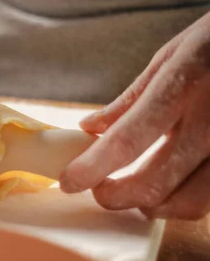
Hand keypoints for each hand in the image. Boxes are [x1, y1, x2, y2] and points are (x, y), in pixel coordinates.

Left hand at [60, 12, 209, 220]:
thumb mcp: (172, 55)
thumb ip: (131, 98)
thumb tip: (89, 128)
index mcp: (184, 84)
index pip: (128, 139)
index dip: (93, 167)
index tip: (69, 182)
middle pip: (157, 181)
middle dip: (117, 195)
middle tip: (99, 189)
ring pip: (191, 202)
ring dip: (152, 205)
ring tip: (133, 192)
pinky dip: (183, 200)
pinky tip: (170, 186)